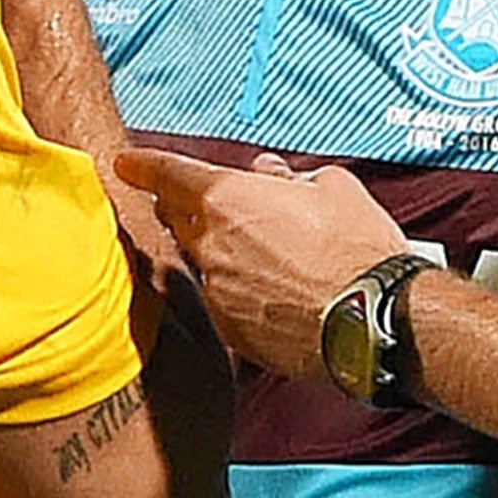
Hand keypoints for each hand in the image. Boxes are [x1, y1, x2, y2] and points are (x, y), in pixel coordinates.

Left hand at [113, 148, 405, 380]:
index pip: (166, 173)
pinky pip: (220, 303)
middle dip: (183, 208)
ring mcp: (216, 292)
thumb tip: (270, 174)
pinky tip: (267, 294)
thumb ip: (288, 177)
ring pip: (200, 263)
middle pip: (175, 219)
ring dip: (215, 254)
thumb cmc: (356, 249)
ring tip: (255, 255)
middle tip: (208, 206)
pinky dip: (235, 293)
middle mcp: (209, 245)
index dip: (142, 165)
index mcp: (226, 199)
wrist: (373, 321)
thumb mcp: (332, 188)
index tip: (125, 164)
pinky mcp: (231, 333)